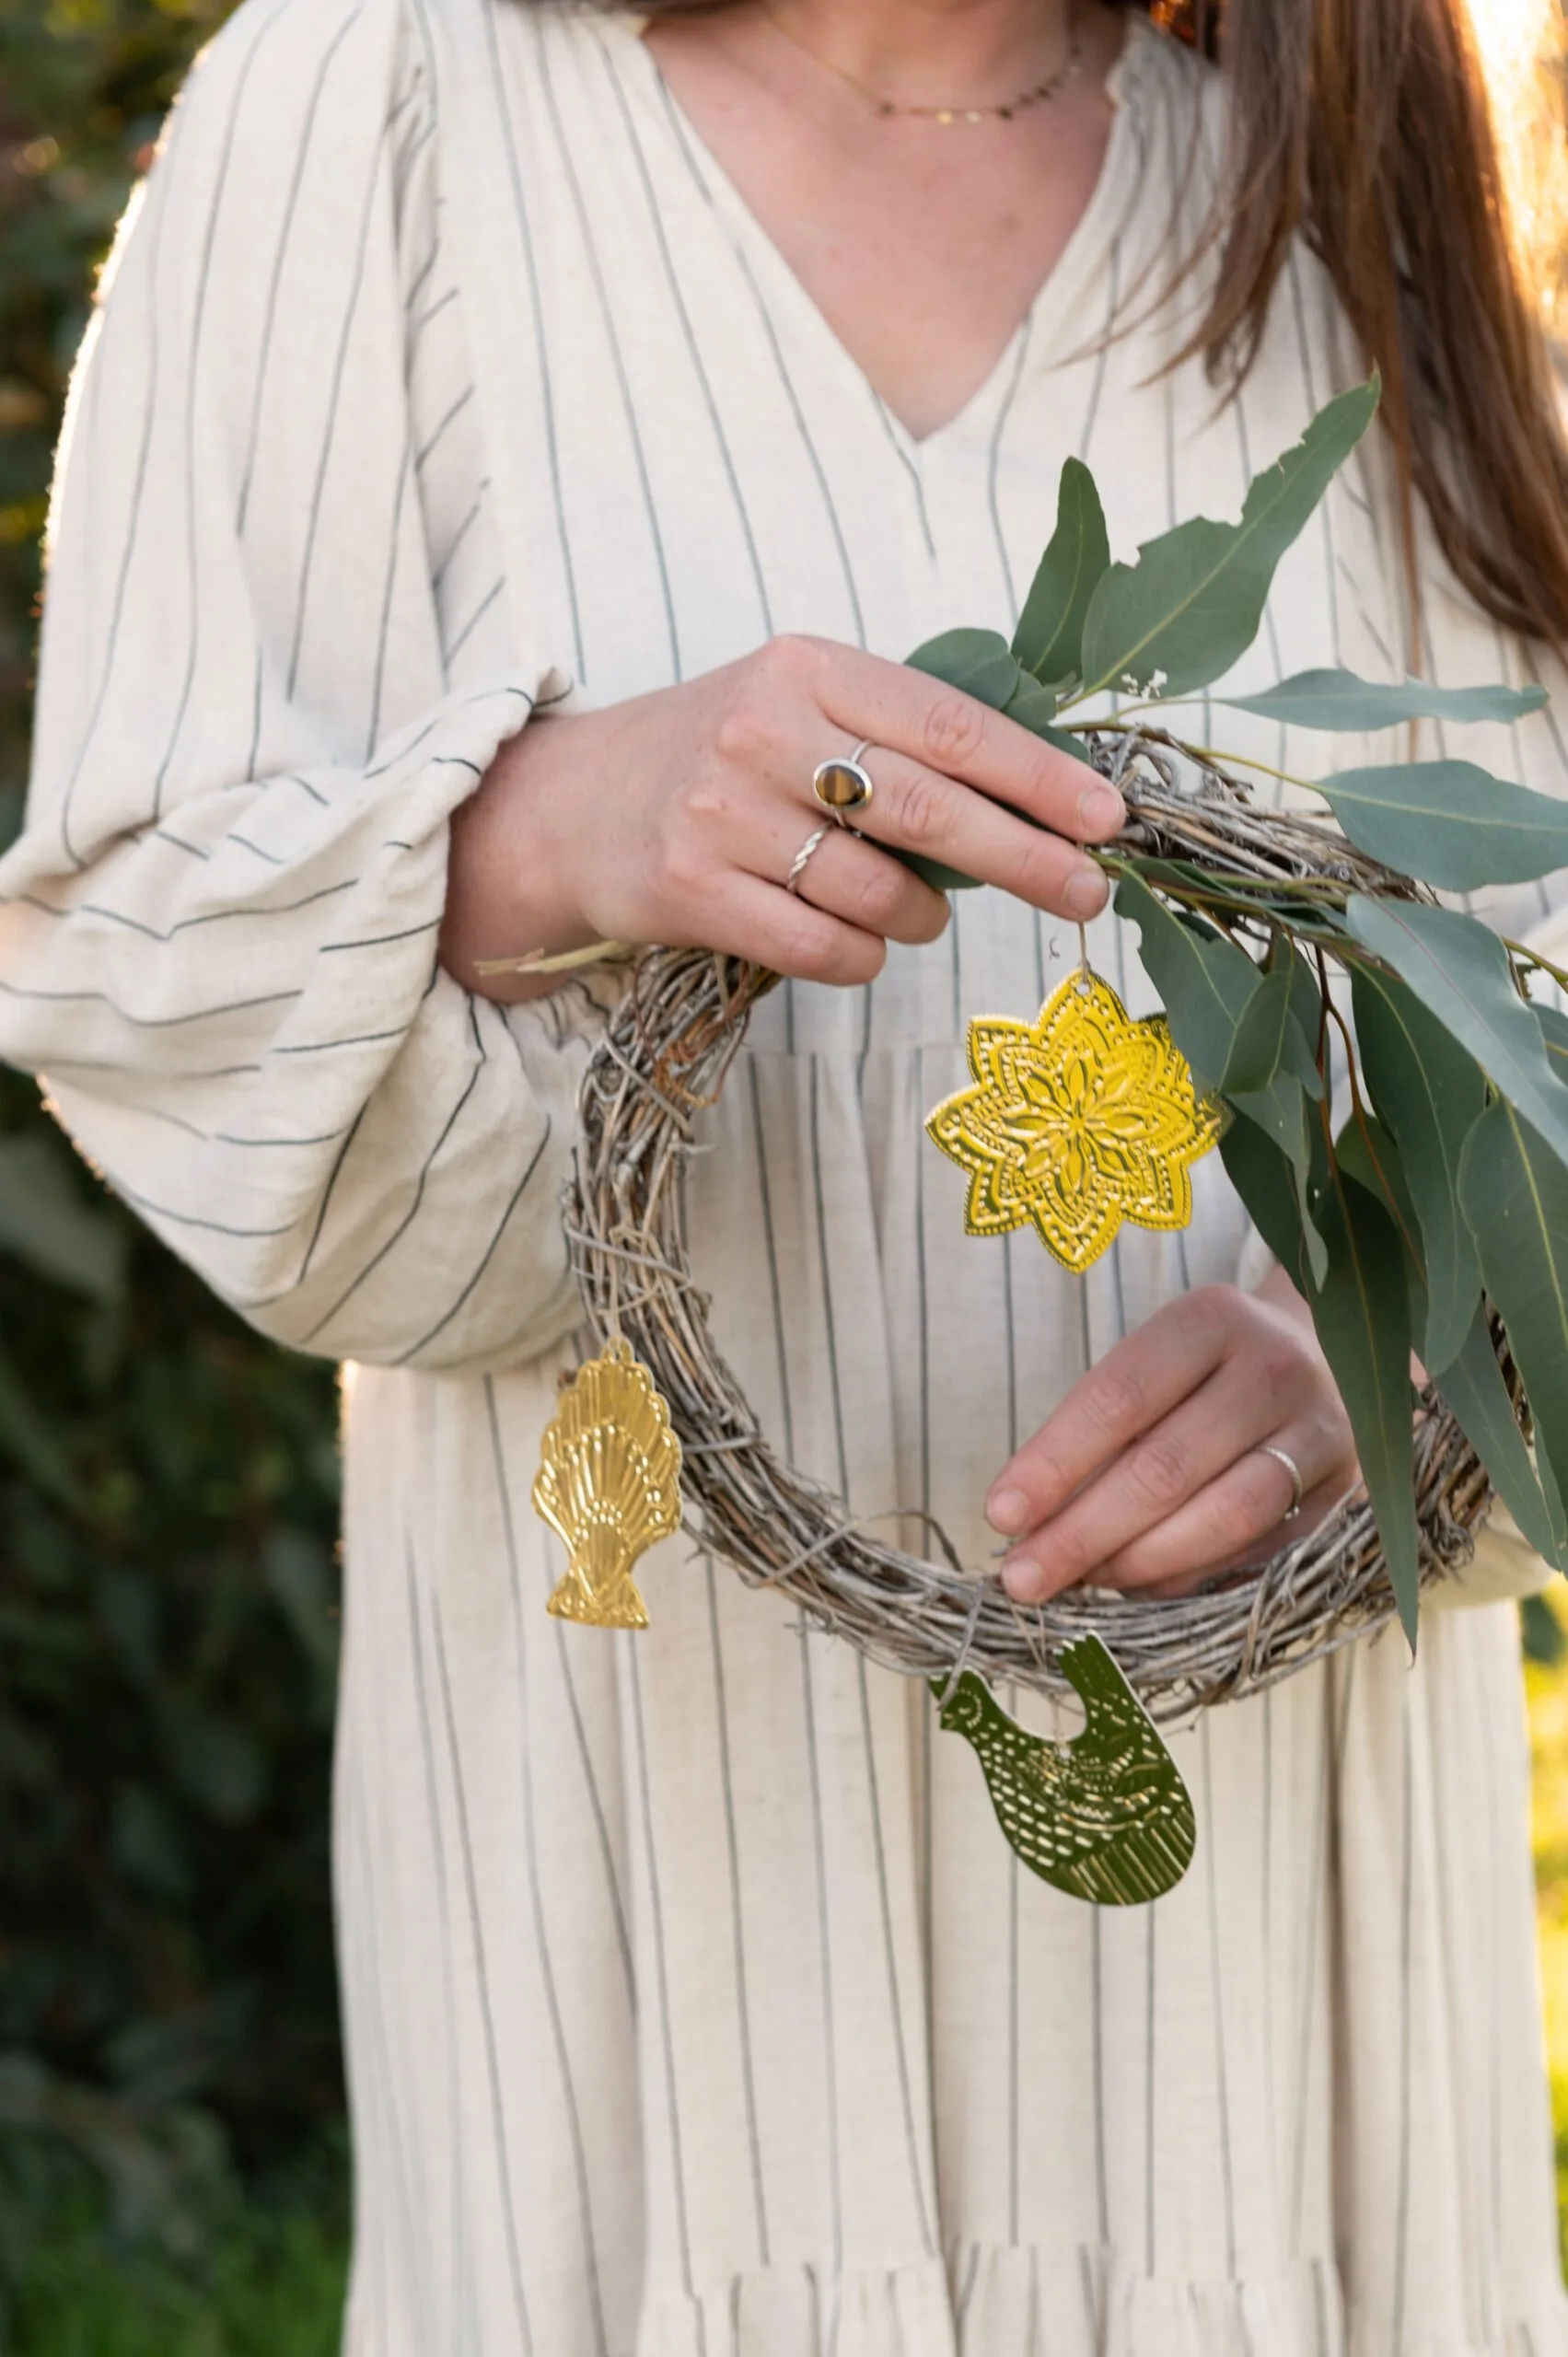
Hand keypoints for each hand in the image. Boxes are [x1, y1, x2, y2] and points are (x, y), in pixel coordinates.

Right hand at [440, 634, 1123, 999]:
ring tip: (917, 915)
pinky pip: (824, 948)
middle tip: (1085, 892)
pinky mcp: (691, 890)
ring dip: (922, 920)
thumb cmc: (720, 758)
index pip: (951, 725)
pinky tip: (857, 940)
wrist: (569, 806)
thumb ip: (899, 735)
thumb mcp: (800, 705)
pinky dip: (863, 957)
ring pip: (879, 893)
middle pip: (930, 808)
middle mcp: (764, 731)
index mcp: (808, 667)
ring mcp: (722, 813)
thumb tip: (1039, 801)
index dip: (1039, 777)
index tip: (1105, 818)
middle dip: (1024, 859)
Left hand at [984, 1277, 1358, 1602]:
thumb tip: (1028, 1523)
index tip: (1001, 1514)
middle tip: (1024, 1577)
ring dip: (1140, 1564)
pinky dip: (1194, 1577)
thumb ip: (1102, 1432)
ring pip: (1224, 1517)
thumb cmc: (1210, 1368)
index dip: (1054, 1463)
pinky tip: (1143, 1588)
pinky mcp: (1346, 1491)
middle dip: (1083, 1532)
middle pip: (1165, 1467)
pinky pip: (1261, 1552)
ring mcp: (1319, 1431)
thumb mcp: (1159, 1364)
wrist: (1330, 1357)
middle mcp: (1272, 1369)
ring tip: (1083, 1584)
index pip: (1118, 1398)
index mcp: (1210, 1321)